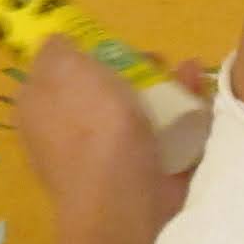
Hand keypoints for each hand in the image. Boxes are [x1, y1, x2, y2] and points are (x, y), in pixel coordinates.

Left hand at [15, 49, 209, 243]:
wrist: (124, 201)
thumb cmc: (90, 127)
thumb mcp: (63, 70)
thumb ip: (57, 52)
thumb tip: (56, 43)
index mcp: (40, 111)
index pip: (55, 77)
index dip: (83, 55)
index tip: (110, 42)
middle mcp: (68, 136)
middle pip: (102, 93)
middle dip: (133, 71)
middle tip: (155, 60)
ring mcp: (107, 159)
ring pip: (138, 114)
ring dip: (165, 90)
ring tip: (189, 73)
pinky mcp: (144, 177)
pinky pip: (166, 138)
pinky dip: (186, 117)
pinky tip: (202, 99)